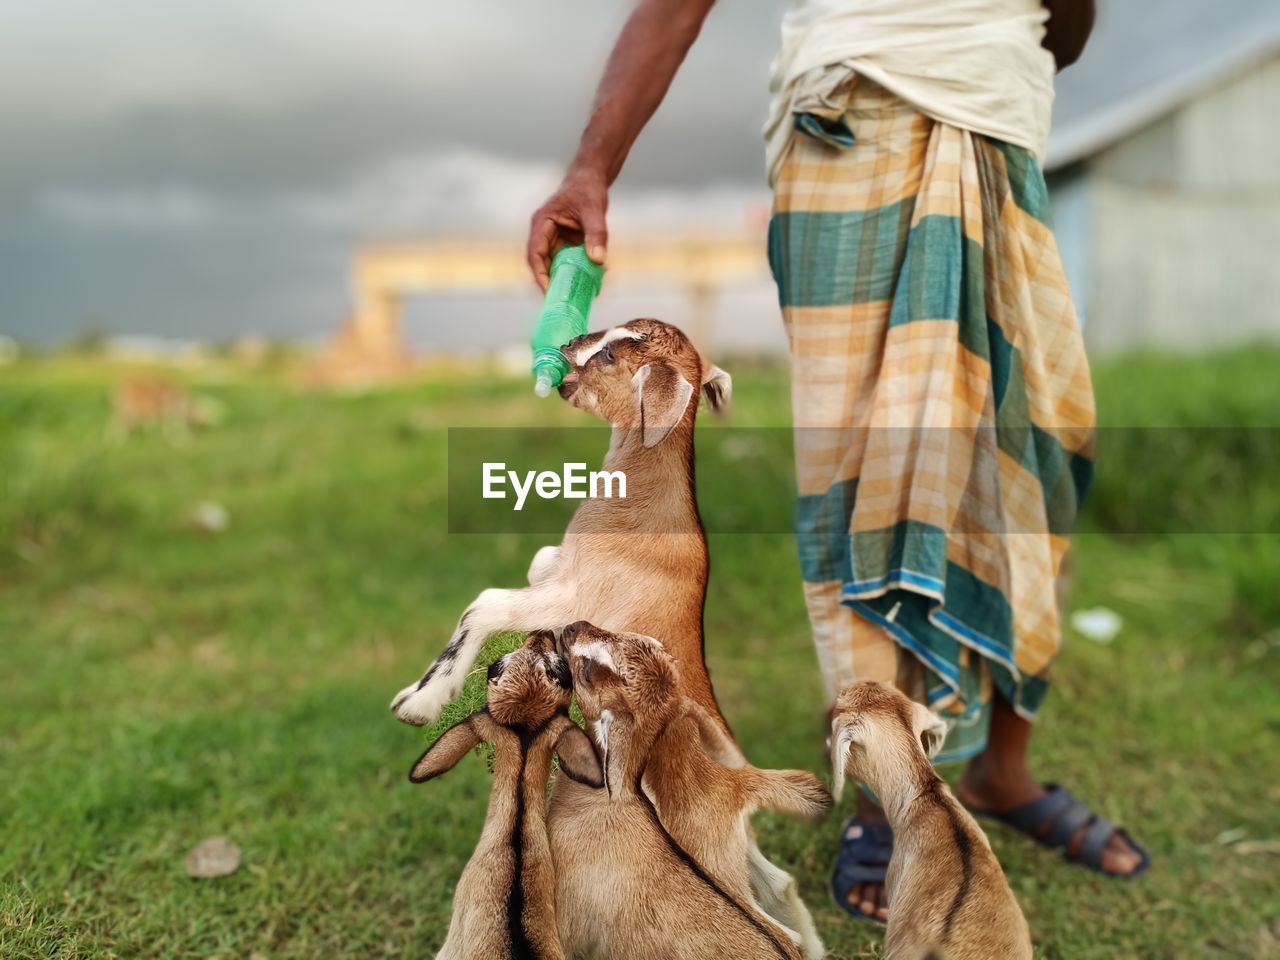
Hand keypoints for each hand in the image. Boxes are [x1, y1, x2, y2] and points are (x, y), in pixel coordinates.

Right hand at [527, 166, 608, 290]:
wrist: (591, 179)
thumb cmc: (587, 189)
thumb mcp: (594, 210)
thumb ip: (596, 234)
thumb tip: (599, 260)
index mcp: (542, 223)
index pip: (535, 254)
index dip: (540, 274)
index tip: (549, 291)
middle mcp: (544, 234)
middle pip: (543, 264)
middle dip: (553, 283)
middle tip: (565, 301)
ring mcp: (554, 240)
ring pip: (556, 266)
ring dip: (567, 280)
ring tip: (580, 296)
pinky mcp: (565, 244)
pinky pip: (569, 262)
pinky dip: (579, 272)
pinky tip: (593, 282)